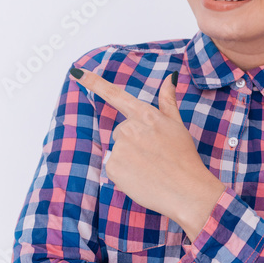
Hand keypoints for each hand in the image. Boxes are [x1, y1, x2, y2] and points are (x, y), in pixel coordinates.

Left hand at [70, 68, 224, 240]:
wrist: (187, 190)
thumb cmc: (184, 157)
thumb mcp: (177, 125)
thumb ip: (168, 101)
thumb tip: (170, 78)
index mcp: (145, 115)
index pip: (116, 95)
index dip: (94, 82)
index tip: (77, 72)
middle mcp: (129, 128)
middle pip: (122, 132)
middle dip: (135, 143)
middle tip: (155, 156)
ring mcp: (120, 147)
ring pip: (118, 151)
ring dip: (130, 160)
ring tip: (150, 169)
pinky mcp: (112, 167)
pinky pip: (113, 168)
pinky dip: (124, 174)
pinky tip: (141, 178)